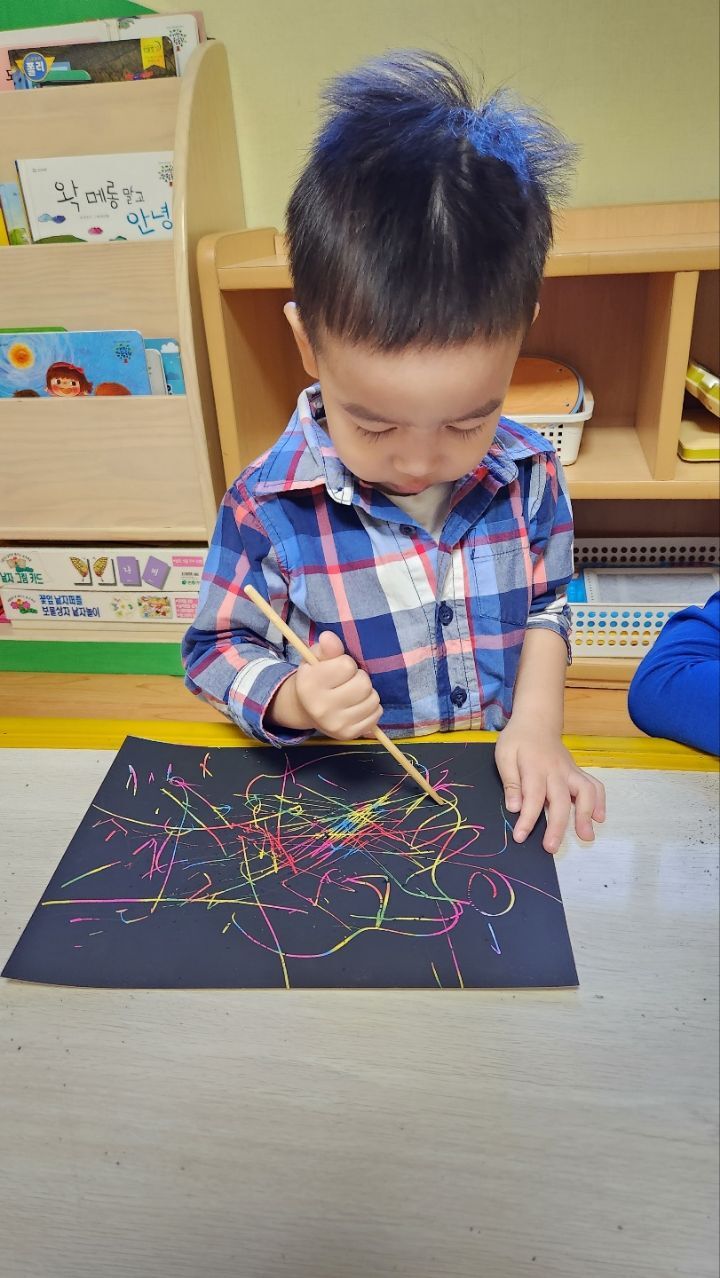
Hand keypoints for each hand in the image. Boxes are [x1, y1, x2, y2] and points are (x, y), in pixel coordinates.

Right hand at [268, 631, 382, 739]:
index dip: (346, 664)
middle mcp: (320, 707)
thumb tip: (329, 637)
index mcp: (309, 684)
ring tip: (353, 693)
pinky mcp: (348, 735)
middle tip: (348, 682)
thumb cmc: (317, 677)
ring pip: (373, 699)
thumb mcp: (317, 658)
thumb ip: (326, 647)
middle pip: (363, 684)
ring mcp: (335, 724)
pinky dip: (371, 708)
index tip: (337, 670)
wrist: (307, 709)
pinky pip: (376, 715)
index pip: (347, 665)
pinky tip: (357, 706)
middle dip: (360, 678)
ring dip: (367, 693)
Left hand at [495, 719, 605, 853]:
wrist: (537, 720)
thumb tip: (514, 807)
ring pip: (585, 791)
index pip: (532, 797)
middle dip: (558, 826)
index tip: (520, 837)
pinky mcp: (578, 772)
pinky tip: (599, 818)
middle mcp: (556, 771)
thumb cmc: (517, 740)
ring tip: (585, 836)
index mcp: (534, 767)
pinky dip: (600, 801)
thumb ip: (510, 781)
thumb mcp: (504, 755)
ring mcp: (570, 771)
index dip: (527, 819)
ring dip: (586, 814)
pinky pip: (594, 785)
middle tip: (551, 848)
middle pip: (561, 800)